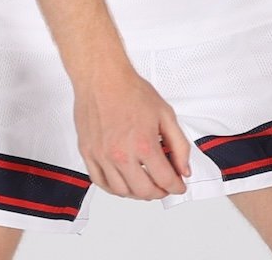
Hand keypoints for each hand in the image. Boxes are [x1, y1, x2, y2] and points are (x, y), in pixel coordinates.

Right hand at [73, 60, 190, 199]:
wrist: (102, 77)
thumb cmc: (130, 90)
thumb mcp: (165, 113)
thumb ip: (179, 144)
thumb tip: (183, 169)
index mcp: (144, 144)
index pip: (165, 179)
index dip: (176, 186)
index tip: (179, 185)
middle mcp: (122, 155)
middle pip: (144, 191)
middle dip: (159, 192)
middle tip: (164, 186)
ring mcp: (103, 157)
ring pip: (122, 191)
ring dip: (137, 193)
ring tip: (145, 185)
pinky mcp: (88, 154)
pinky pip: (101, 183)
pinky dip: (114, 189)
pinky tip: (123, 183)